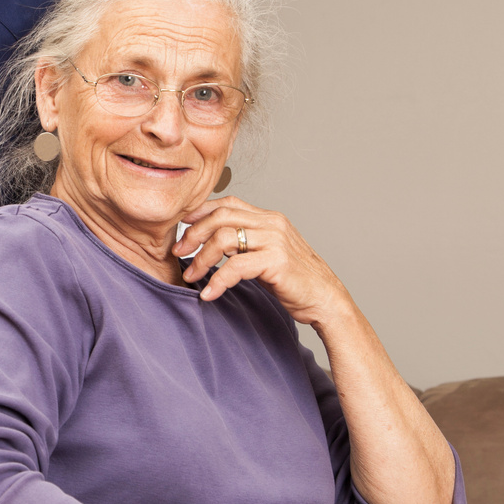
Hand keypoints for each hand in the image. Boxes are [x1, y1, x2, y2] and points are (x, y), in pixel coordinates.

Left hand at [173, 196, 349, 326]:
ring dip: (201, 258)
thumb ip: (243, 245)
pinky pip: (235, 266)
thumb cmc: (294, 281)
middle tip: (178, 252)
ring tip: (190, 276)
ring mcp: (275, 240)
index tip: (181, 227)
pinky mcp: (276, 261)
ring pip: (224, 238)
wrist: (325, 299)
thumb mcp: (265, 255)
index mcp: (268, 218)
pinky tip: (209, 294)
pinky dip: (217, 280)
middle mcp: (272, 223)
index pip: (228, 204)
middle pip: (221, 216)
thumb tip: (212, 245)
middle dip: (193, 234)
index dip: (200, 212)